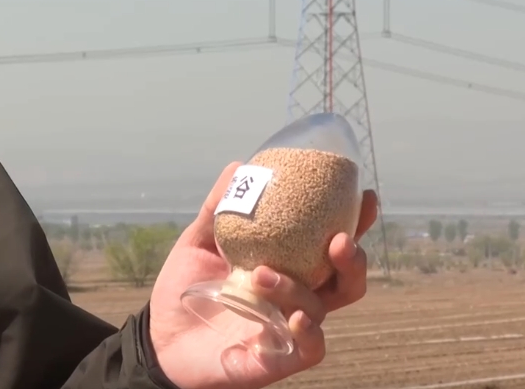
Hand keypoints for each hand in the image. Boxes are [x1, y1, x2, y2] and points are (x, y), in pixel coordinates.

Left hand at [148, 162, 378, 388]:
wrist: (158, 340)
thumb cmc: (184, 291)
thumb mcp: (198, 243)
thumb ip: (218, 208)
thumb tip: (239, 166)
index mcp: (289, 265)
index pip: (332, 244)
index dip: (356, 223)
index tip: (366, 198)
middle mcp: (298, 295)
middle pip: (346, 278)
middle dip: (353, 258)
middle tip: (339, 240)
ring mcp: (291, 328)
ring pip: (323, 307)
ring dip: (301, 288)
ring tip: (264, 274)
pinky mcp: (280, 358)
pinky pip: (312, 348)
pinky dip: (311, 332)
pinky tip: (296, 317)